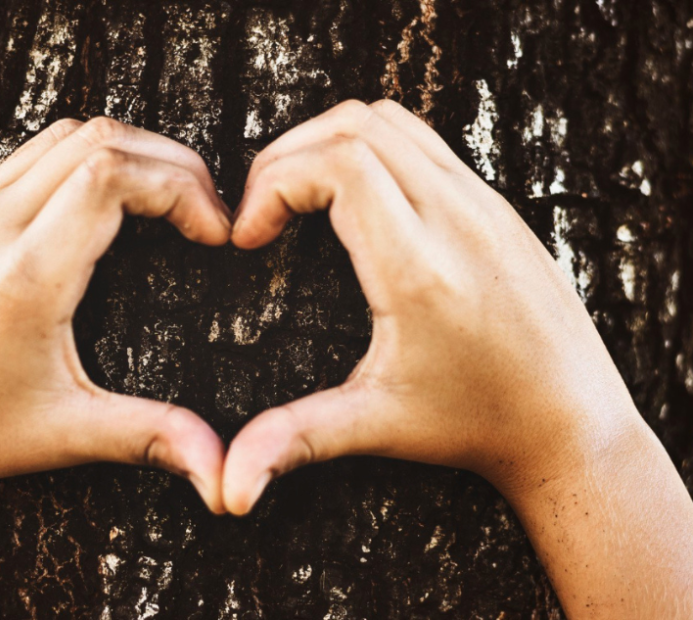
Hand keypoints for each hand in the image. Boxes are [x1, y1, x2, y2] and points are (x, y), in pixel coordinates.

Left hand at [0, 117, 230, 514]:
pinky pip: (24, 158)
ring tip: (164, 202)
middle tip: (204, 210)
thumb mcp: (65, 434)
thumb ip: (151, 436)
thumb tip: (221, 469)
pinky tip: (102, 209)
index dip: (180, 186)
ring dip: (125, 154)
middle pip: (96, 138)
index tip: (214, 231)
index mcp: (23, 277)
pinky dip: (81, 162)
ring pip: (59, 137)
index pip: (111, 173)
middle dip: (168, 162)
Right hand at [223, 99, 636, 509]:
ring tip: (299, 199)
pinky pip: (424, 142)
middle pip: (355, 126)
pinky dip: (370, 148)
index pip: (337, 163)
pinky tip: (354, 204)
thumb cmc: (476, 423)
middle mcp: (457, 218)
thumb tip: (228, 486)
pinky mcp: (497, 206)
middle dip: (287, 156)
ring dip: (328, 143)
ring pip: (391, 121)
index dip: (272, 183)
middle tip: (262, 211)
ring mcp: (484, 203)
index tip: (249, 236)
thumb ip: (294, 440)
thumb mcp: (377, 424)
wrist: (572, 424)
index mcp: (419, 266)